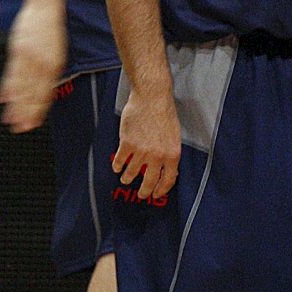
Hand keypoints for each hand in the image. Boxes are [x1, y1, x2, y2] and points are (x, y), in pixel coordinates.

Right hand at [0, 0, 65, 132]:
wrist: (45, 6)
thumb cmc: (49, 31)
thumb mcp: (55, 52)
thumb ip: (48, 72)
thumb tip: (43, 92)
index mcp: (55, 66)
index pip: (46, 94)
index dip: (38, 111)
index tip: (31, 125)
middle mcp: (44, 64)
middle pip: (33, 94)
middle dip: (26, 113)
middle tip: (20, 129)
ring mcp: (31, 57)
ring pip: (22, 87)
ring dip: (16, 105)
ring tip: (9, 120)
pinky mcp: (19, 50)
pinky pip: (12, 72)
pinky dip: (8, 87)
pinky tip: (3, 99)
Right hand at [113, 82, 179, 201]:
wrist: (152, 97)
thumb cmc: (164, 113)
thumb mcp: (174, 136)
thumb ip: (170, 153)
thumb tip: (168, 169)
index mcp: (172, 154)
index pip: (168, 180)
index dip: (161, 189)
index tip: (156, 194)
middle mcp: (157, 156)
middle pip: (149, 181)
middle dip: (144, 191)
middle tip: (141, 194)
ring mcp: (141, 151)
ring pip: (132, 172)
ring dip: (127, 178)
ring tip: (125, 179)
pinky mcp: (127, 143)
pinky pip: (120, 160)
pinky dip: (118, 166)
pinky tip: (117, 167)